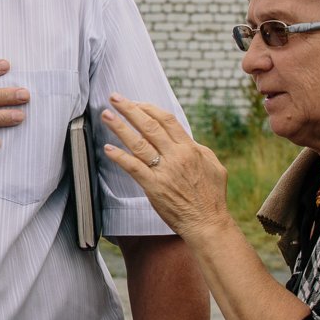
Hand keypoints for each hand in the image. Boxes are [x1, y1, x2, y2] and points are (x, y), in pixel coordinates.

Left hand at [100, 93, 231, 240]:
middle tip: (114, 97)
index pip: (166, 120)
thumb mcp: (214, 165)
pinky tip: (107, 148)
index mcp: (190, 148)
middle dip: (130, 109)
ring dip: (120, 127)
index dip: (149, 108)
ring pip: (138, 143)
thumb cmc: (212, 196)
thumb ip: (198, 149)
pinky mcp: (154, 187)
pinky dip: (119, 157)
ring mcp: (164, 171)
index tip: (136, 102)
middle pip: (149, 126)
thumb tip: (186, 139)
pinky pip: (133, 168)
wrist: (208, 223)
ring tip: (106, 115)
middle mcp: (176, 156)